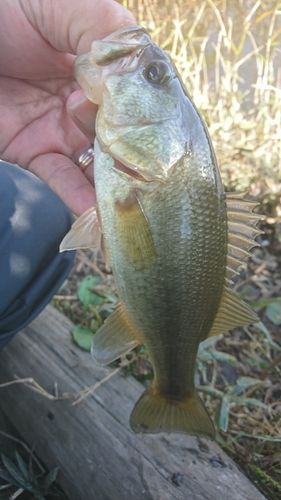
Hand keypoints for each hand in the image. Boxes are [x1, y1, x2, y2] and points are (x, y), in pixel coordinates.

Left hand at [0, 0, 134, 214]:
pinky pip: (64, 179)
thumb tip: (135, 74)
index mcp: (103, 68)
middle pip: (126, 137)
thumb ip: (104, 29)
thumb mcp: (63, 7)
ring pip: (100, 165)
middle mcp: (91, 103)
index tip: (160, 131)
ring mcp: (66, 130)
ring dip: (117, 186)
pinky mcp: (38, 152)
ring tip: (136, 205)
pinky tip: (96, 211)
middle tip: (151, 176)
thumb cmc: (8, 13)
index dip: (151, 114)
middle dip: (139, 157)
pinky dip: (79, 197)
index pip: (140, 97)